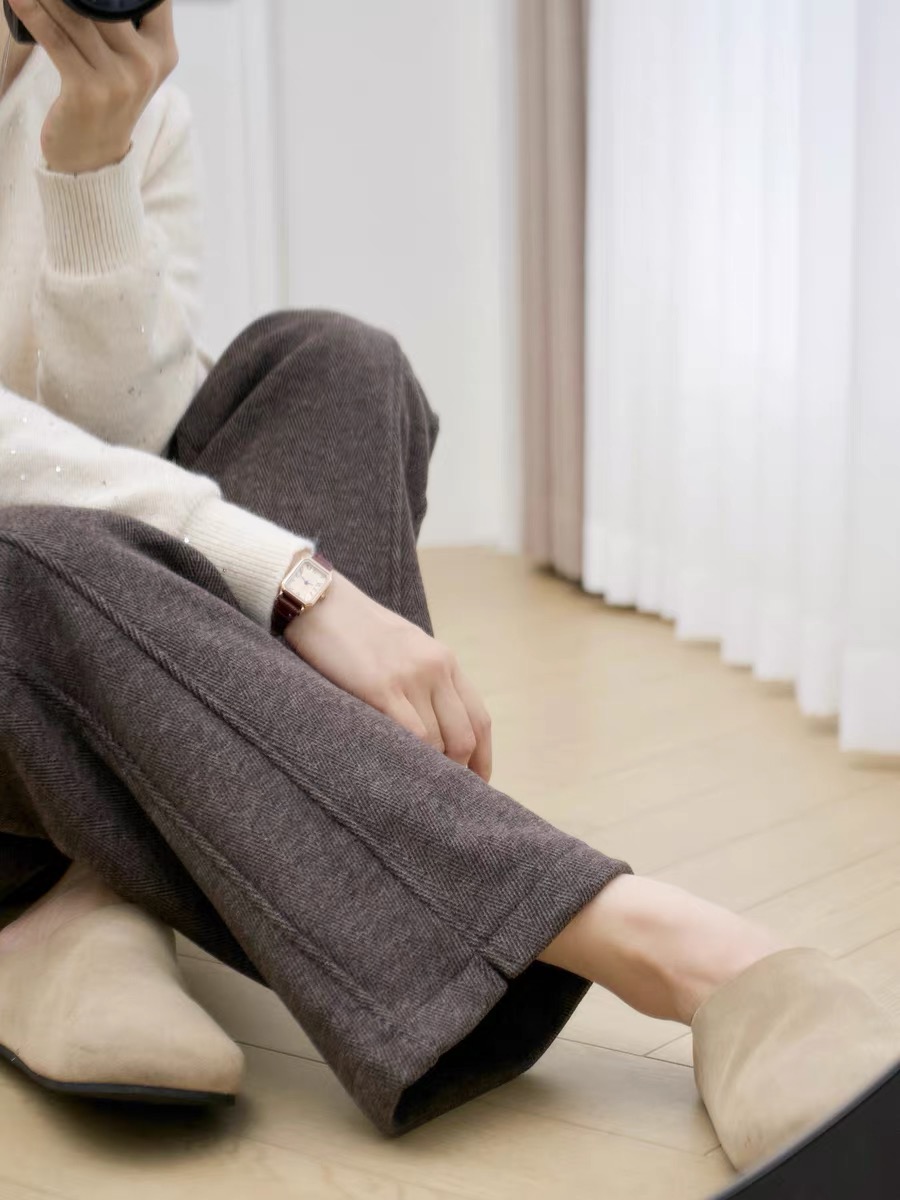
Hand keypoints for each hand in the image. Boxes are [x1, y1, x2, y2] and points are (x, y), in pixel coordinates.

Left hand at [8, 0, 177, 173]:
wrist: (93, 156)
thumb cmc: (107, 100)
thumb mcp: (133, 64)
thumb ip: (127, 25)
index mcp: (162, 53)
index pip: (154, 0)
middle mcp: (145, 65)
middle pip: (109, 1)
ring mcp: (118, 81)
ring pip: (76, 17)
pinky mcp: (87, 92)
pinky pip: (55, 39)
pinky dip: (32, 13)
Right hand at [285, 572, 492, 781]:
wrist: (318, 601)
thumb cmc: (353, 631)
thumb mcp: (402, 648)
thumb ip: (423, 681)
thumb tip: (432, 731)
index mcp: (444, 659)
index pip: (479, 719)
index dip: (481, 759)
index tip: (474, 784)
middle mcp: (435, 667)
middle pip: (465, 736)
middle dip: (458, 772)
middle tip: (441, 798)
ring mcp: (411, 676)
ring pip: (439, 741)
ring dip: (430, 771)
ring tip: (415, 789)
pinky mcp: (381, 687)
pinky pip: (412, 735)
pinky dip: (412, 760)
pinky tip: (400, 773)